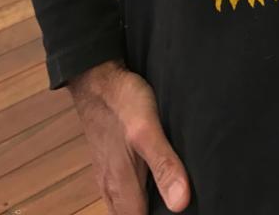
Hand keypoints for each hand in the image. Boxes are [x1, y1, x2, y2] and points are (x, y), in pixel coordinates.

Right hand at [67, 59, 190, 213]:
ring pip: (126, 208)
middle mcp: (112, 189)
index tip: (181, 211)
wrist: (96, 78)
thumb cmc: (122, 101)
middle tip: (178, 201)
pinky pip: (122, 193)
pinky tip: (153, 182)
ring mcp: (108, 177)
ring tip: (168, 194)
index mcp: (122, 188)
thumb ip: (164, 165)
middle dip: (154, 214)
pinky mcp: (109, 165)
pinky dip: (138, 196)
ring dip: (145, 207)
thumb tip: (181, 203)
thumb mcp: (148, 129)